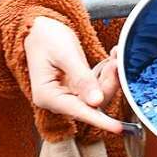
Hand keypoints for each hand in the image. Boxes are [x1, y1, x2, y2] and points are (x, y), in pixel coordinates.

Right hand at [24, 16, 120, 133]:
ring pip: (96, 95)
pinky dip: (106, 74)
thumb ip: (81, 78)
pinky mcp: (75, 87)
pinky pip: (95, 87)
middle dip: (109, 85)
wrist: (38, 27)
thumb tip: (96, 102)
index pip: (78, 112)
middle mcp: (57, 100)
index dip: (101, 121)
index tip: (118, 128)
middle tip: (117, 64)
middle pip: (91, 104)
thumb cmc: (46, 37)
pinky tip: (111, 59)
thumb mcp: (65, 54)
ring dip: (109, 78)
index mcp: (48, 96)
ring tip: (115, 57)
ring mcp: (66, 93)